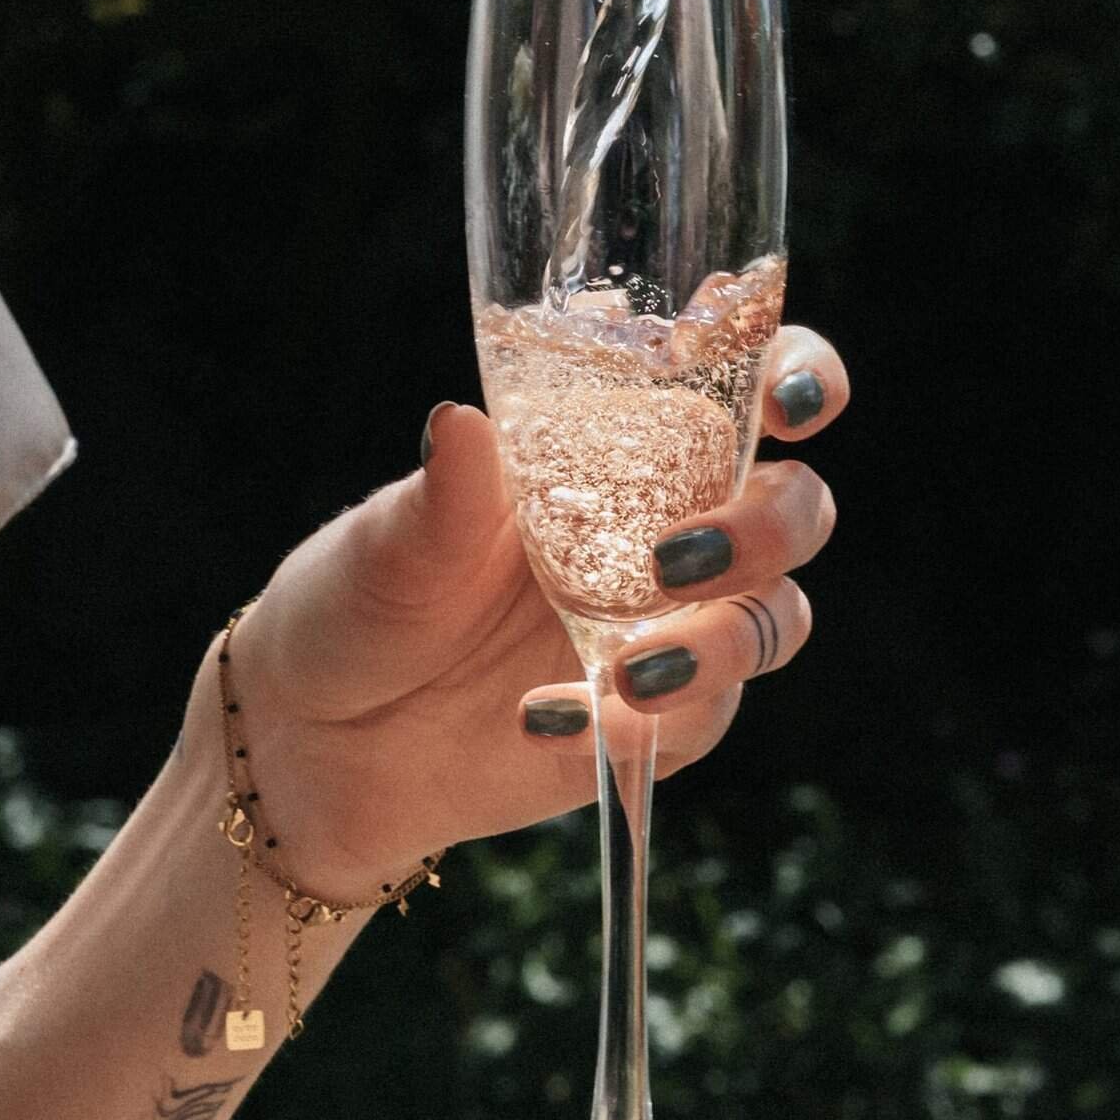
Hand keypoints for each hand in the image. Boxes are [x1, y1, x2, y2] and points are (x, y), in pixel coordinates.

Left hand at [189, 327, 847, 900]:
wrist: (319, 740)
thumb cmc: (361, 598)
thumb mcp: (387, 541)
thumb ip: (440, 494)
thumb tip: (458, 423)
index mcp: (621, 442)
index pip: (747, 387)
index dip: (800, 379)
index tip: (791, 400)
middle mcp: (669, 525)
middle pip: (797, 506)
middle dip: (771, 527)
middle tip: (679, 559)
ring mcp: (671, 624)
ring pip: (776, 616)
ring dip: (725, 641)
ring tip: (628, 673)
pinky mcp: (658, 718)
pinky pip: (703, 718)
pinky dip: (646, 722)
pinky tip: (548, 720)